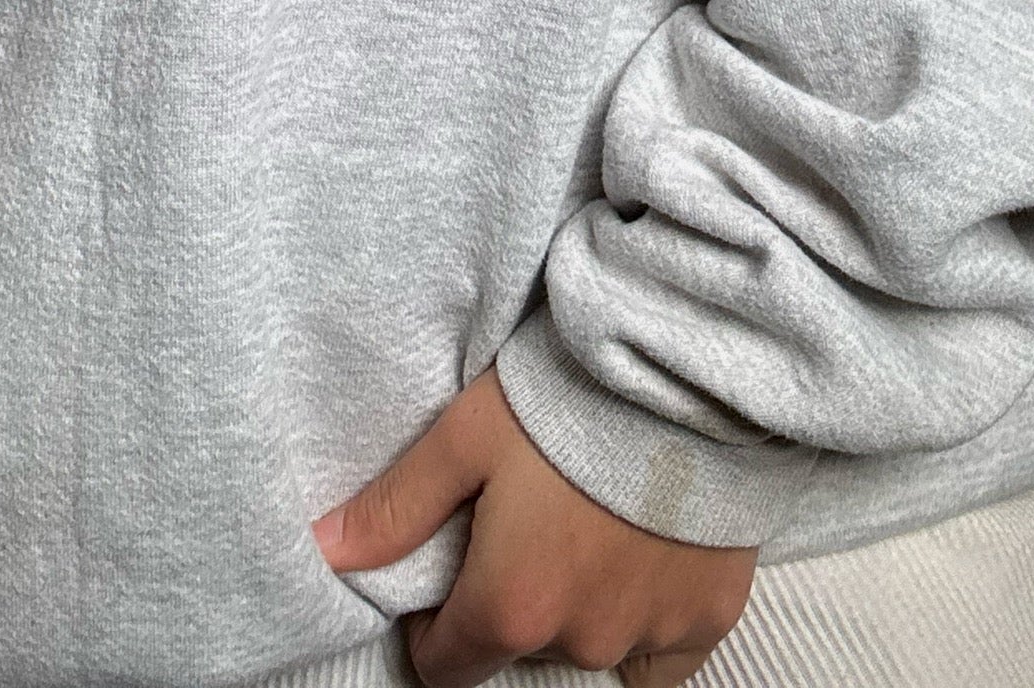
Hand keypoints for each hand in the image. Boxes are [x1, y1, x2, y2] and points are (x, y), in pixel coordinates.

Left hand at [312, 367, 755, 687]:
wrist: (687, 375)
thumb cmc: (567, 398)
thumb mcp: (466, 436)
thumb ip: (397, 505)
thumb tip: (325, 552)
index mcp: (512, 606)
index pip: (447, 666)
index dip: (434, 624)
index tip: (447, 570)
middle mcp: (580, 640)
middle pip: (520, 645)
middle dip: (512, 598)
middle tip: (523, 519)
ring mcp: (648, 635)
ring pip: (587, 643)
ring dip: (576, 603)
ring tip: (582, 521)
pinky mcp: (707, 618)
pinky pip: (661, 656)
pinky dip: (643, 622)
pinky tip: (637, 562)